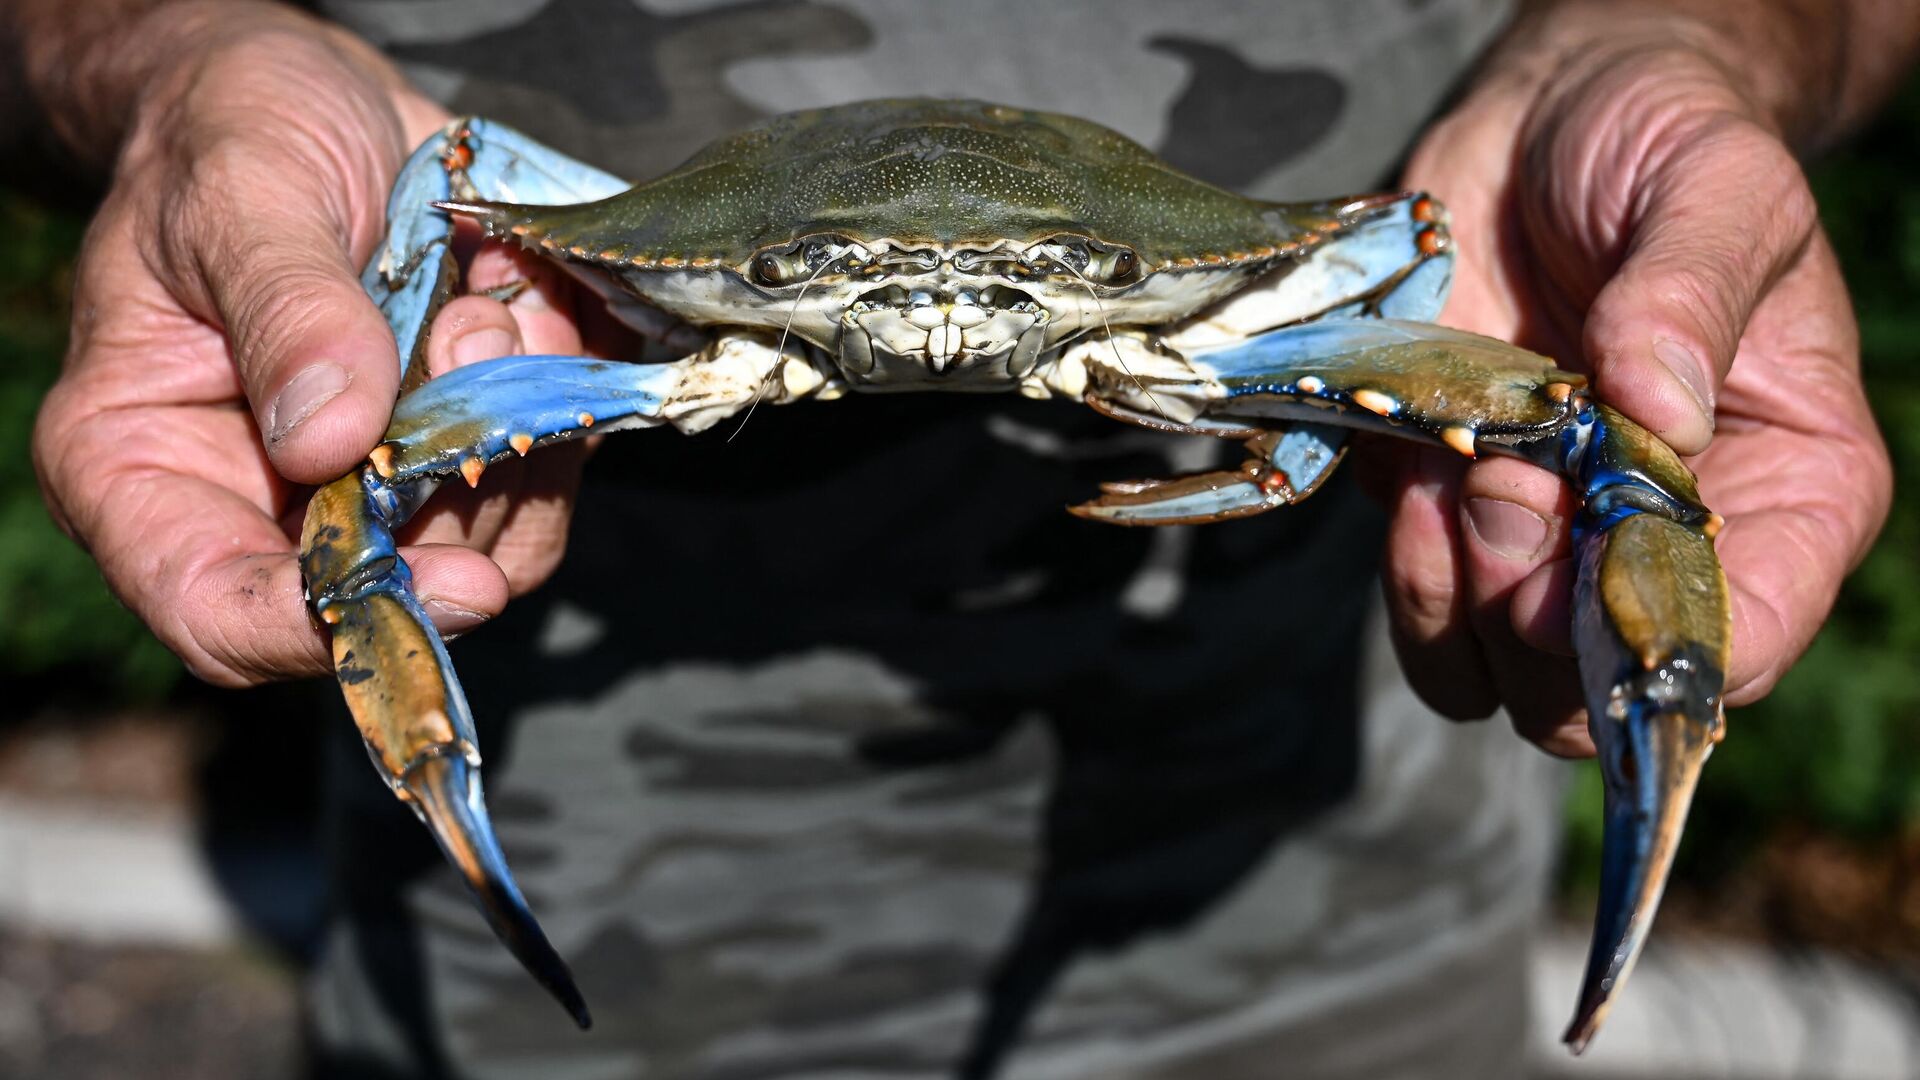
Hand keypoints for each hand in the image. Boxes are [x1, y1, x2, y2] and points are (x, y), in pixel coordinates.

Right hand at [30, 4, 588, 685]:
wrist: (311, 95)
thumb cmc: (231, 131)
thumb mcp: (239, 193)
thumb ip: (286, 311)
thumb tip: (329, 439)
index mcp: (145, 463)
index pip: (217, 611)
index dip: (326, 626)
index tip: (448, 583)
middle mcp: (261, 498)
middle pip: (381, 593)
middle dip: (460, 495)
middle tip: (475, 349)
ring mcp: (373, 480)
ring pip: (483, 542)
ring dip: (517, 433)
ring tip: (483, 303)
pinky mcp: (460, 445)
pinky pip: (540, 476)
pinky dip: (558, 403)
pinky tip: (523, 307)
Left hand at [1387, 29, 1893, 753]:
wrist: (1544, 120)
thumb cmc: (1662, 146)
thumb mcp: (1715, 186)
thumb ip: (1693, 294)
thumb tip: (1657, 408)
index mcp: (1789, 490)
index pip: (1741, 640)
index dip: (1651, 639)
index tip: (1582, 564)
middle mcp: (1666, 543)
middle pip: (1596, 690)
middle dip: (1536, 621)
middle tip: (1506, 494)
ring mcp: (1550, 540)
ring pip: (1491, 677)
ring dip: (1454, 598)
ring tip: (1457, 477)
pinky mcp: (1449, 515)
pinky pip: (1418, 604)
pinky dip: (1402, 559)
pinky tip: (1413, 461)